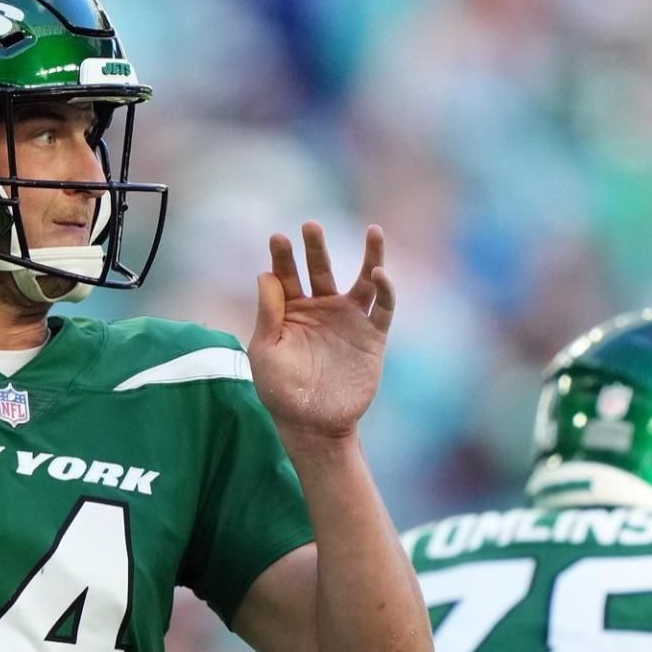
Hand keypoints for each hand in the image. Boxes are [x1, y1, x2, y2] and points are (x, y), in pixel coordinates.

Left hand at [249, 221, 394, 441]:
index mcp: (291, 312)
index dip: (282, 257)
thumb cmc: (282, 392)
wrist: (313, 425)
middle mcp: (321, 309)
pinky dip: (386, 290)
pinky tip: (381, 274)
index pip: (285, 276)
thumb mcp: (266, 353)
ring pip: (362, 280)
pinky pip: (383, 308)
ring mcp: (348, 320)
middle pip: (320, 269)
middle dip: (316, 247)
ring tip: (373, 230)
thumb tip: (265, 275)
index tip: (278, 237)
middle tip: (311, 225)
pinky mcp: (372, 336)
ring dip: (370, 256)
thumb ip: (268, 315)